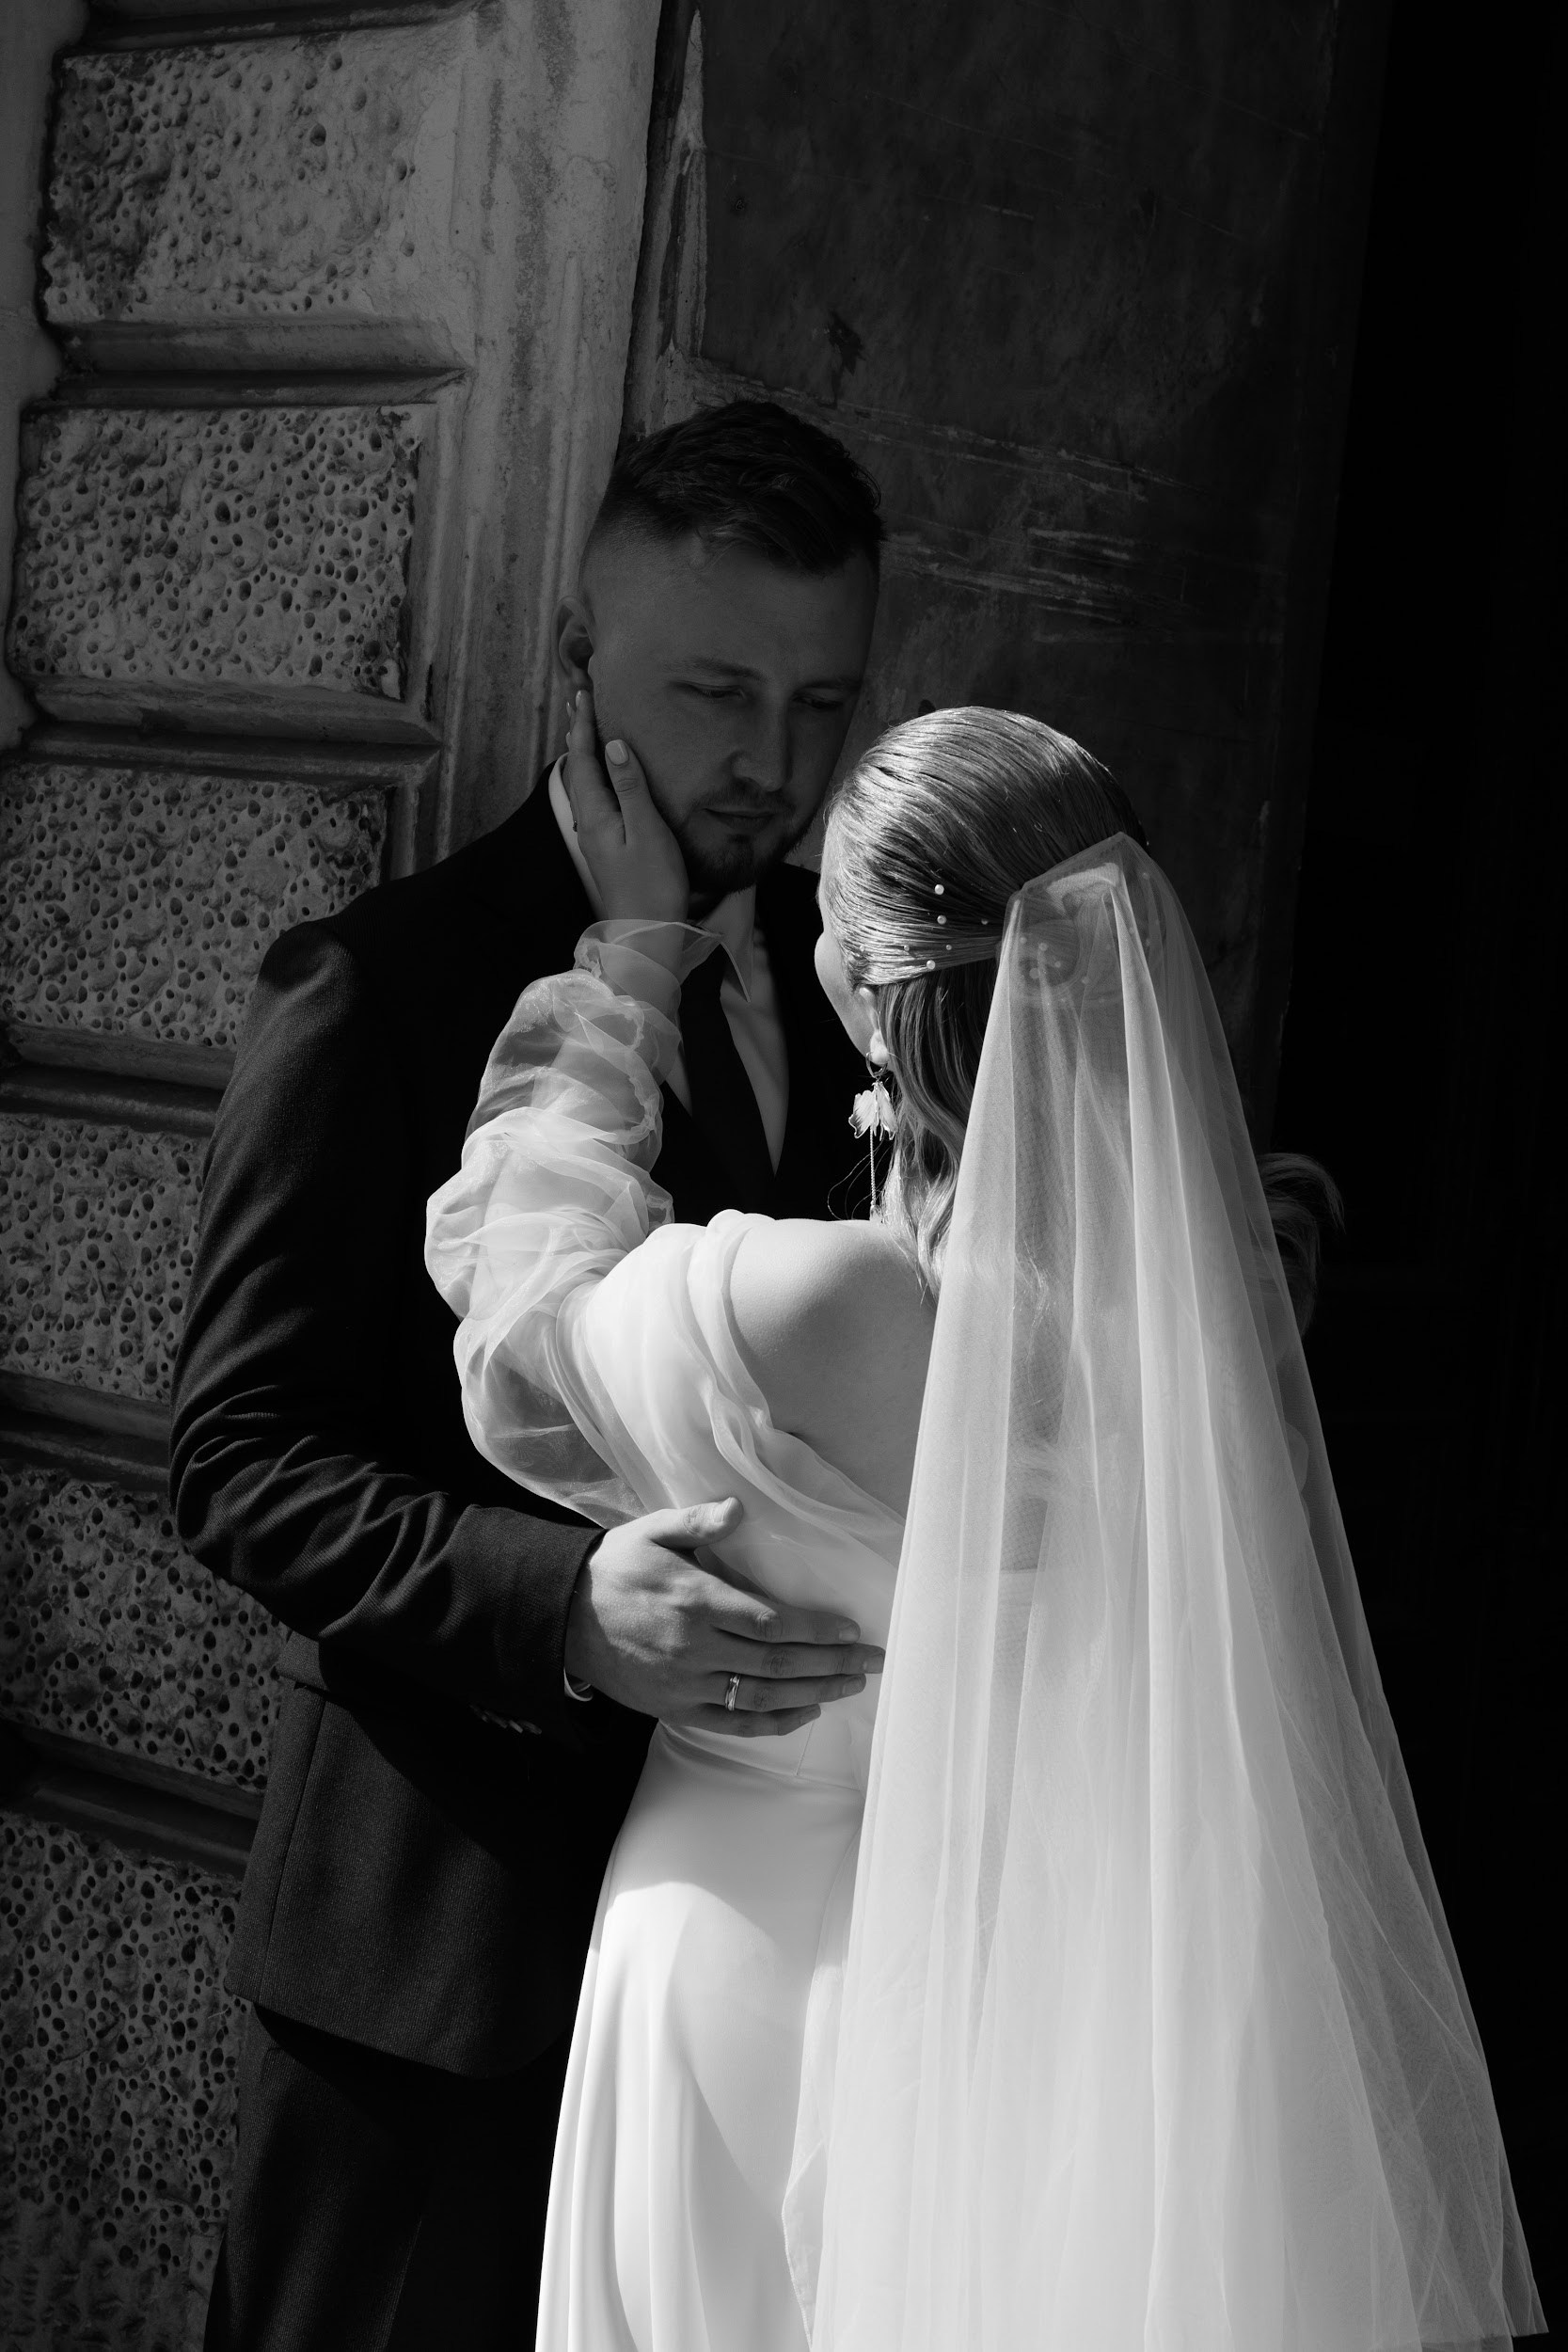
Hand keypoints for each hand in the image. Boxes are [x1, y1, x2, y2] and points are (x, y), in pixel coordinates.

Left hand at [564, 687, 689, 923]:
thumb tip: (614, 744)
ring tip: (587, 731)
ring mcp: (598, 838)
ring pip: (587, 785)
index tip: (583, 694)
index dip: (583, 726)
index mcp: (595, 815)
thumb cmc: (652, 885)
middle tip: (579, 702)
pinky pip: (598, 800)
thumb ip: (630, 787)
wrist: (647, 936)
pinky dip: (599, 777)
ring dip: (586, 755)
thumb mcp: (646, 831)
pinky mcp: (609, 849)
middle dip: (579, 735)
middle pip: (579, 770)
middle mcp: (589, 824)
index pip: (582, 760)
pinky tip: (608, 778)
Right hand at [564, 1498, 884, 1736]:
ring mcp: (687, 1684)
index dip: (818, 1631)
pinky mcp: (676, 1708)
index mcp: (697, 1601)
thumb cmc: (616, 1568)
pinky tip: (805, 1711)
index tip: (853, 1631)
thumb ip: (699, 1520)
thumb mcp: (653, 1531)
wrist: (562, 1617)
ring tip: (850, 1687)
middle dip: (833, 1664)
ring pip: (763, 1696)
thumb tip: (739, 1509)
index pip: (773, 1622)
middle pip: (778, 1663)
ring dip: (814, 1692)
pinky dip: (773, 1721)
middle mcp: (697, 1648)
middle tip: (873, 1663)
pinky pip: (734, 1723)